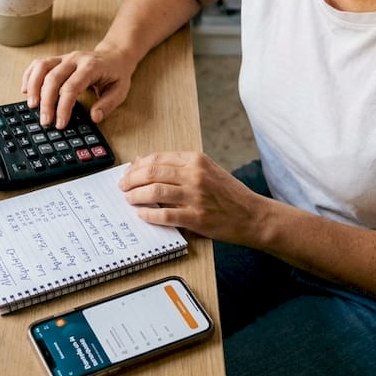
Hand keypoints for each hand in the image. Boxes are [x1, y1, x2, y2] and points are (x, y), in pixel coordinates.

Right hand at [21, 47, 135, 127]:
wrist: (114, 55)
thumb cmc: (116, 74)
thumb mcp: (120, 90)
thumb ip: (108, 104)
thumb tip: (94, 117)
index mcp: (91, 66)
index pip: (72, 87)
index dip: (64, 106)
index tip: (60, 124)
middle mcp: (75, 59)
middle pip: (53, 78)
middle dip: (46, 102)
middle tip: (45, 121)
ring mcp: (64, 57)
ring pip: (41, 67)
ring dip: (33, 87)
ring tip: (32, 106)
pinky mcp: (57, 59)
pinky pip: (38, 64)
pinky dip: (29, 76)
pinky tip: (26, 91)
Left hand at [119, 152, 264, 244]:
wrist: (253, 215)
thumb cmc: (229, 194)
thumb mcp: (208, 171)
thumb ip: (180, 166)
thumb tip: (146, 163)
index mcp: (197, 160)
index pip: (158, 158)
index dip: (138, 165)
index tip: (128, 172)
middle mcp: (195, 175)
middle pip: (152, 172)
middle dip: (131, 180)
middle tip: (123, 186)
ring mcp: (196, 196)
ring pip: (154, 192)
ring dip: (136, 196)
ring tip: (129, 199)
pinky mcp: (196, 217)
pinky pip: (165, 215)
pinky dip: (149, 215)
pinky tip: (142, 215)